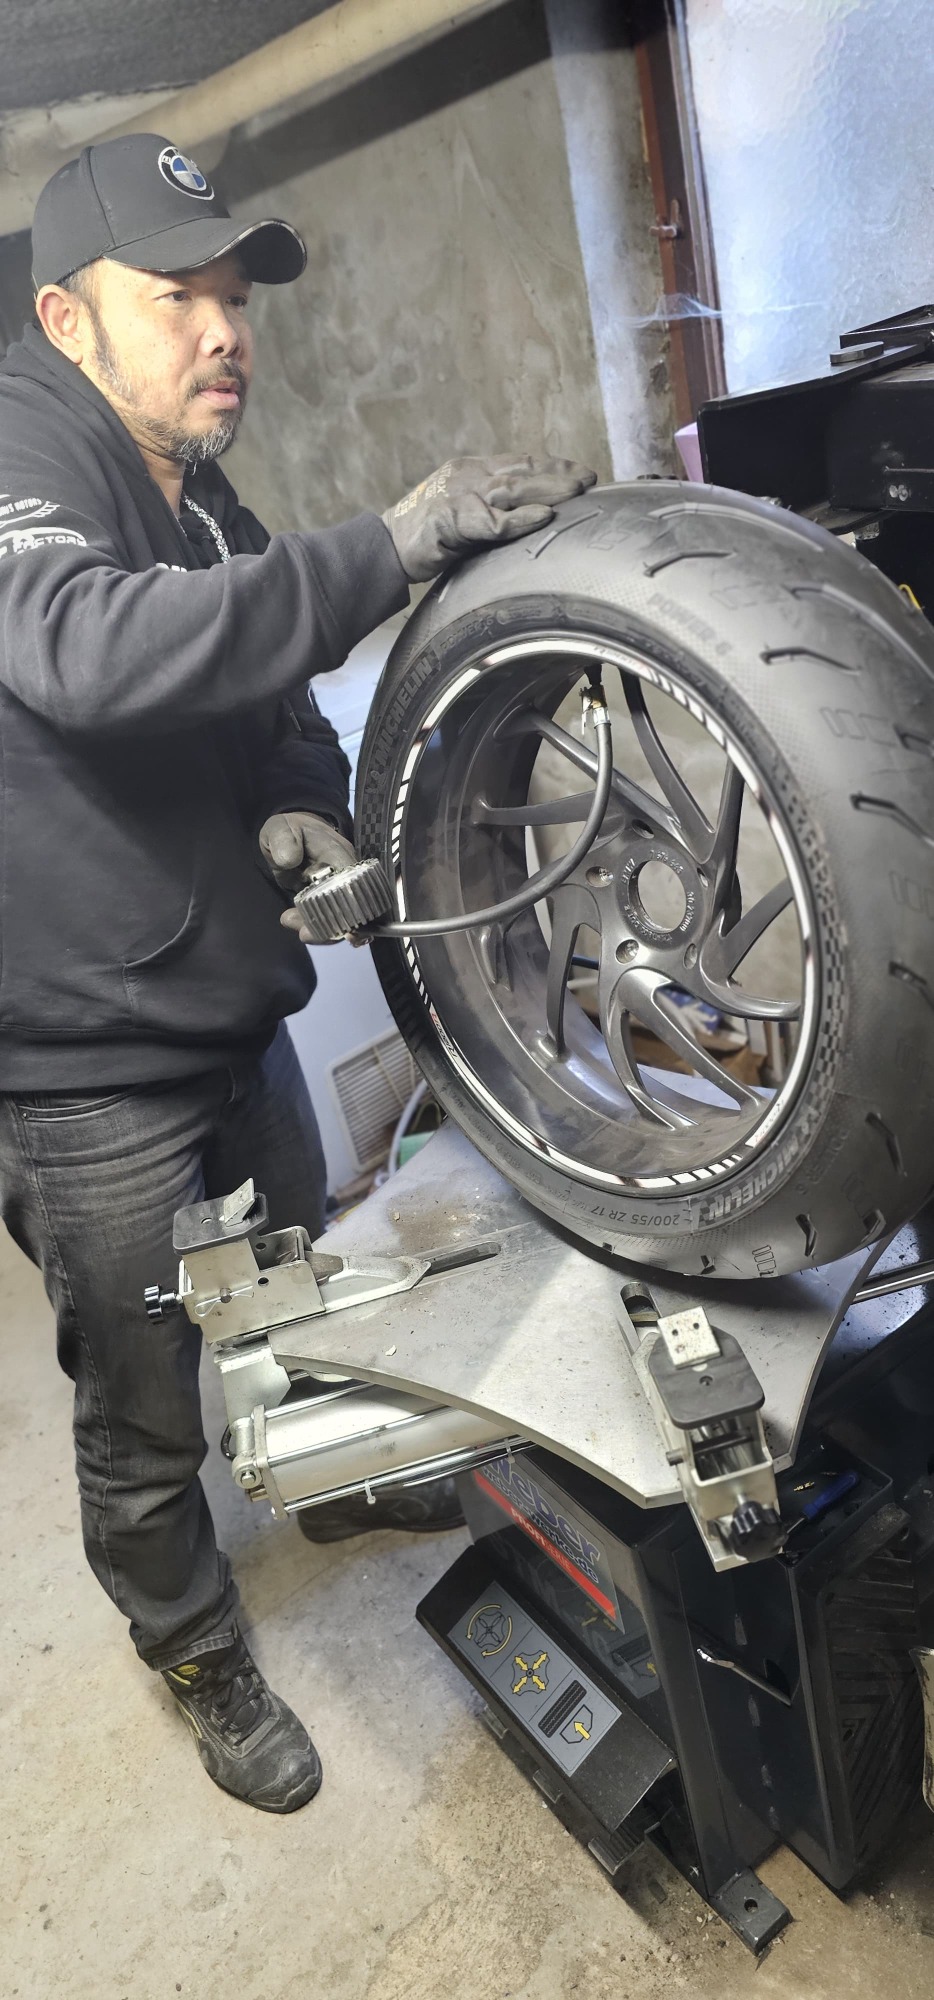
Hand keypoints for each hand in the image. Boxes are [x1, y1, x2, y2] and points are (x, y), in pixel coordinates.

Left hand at [259, 812, 356, 939]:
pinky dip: (314, 928)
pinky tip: (291, 921)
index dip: (349, 906)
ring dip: (320, 930)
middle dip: (333, 927)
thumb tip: (289, 859)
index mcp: (340, 855)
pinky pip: (329, 922)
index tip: (334, 923)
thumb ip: (283, 838)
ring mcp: (338, 892)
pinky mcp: (327, 903)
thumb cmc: (287, 830)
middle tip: (304, 933)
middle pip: (353, 909)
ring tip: (289, 921)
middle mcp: (345, 876)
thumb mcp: (279, 828)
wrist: (287, 837)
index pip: (354, 884)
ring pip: (342, 920)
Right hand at [383, 453, 597, 581]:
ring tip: (577, 493)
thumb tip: (537, 516)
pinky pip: (493, 521)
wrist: (386, 547)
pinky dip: (520, 521)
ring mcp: (460, 494)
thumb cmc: (428, 536)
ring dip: (548, 491)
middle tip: (589, 481)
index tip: (582, 472)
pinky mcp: (452, 519)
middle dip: (558, 475)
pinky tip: (543, 519)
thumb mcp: (465, 512)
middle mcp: (468, 475)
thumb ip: (494, 508)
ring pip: (512, 489)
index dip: (553, 465)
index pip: (520, 461)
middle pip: (521, 470)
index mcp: (472, 469)